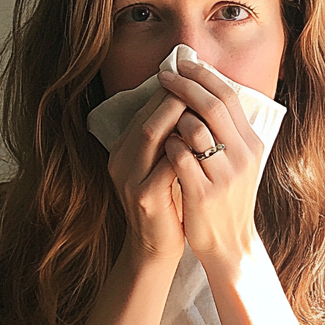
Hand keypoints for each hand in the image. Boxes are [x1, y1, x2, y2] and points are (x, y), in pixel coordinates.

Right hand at [107, 87, 187, 265]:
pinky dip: (184, 151)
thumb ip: (170, 138)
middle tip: (201, 85)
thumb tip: (194, 102)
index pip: (145, 109)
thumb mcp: (163, 166)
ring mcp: (128, 179)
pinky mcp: (144, 199)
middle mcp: (120, 160)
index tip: (195, 77)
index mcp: (123, 149)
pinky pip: (165, 166)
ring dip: (178, 117)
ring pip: (150, 135)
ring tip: (203, 108)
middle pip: (146, 116)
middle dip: (174, 97)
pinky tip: (203, 144)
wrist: (156, 248)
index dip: (170, 91)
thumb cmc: (167, 202)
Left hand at [157, 59, 263, 271]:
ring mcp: (224, 176)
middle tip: (164, 75)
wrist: (230, 245)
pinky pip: (179, 157)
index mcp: (252, 145)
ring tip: (163, 117)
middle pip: (212, 106)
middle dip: (185, 86)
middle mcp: (242, 156)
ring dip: (173, 117)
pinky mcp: (203, 193)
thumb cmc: (228, 200)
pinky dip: (167, 145)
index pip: (229, 97)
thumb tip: (206, 92)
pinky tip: (162, 146)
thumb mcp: (238, 163)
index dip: (204, 77)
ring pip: (194, 128)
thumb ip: (227, 132)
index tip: (182, 65)